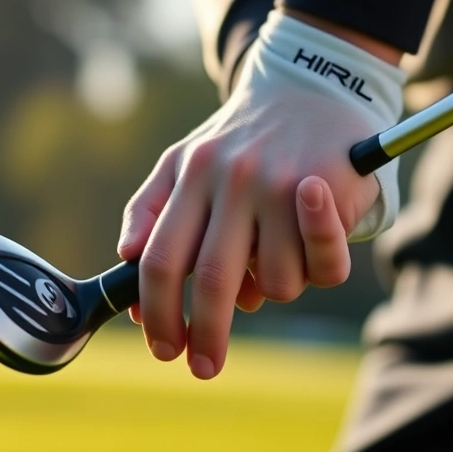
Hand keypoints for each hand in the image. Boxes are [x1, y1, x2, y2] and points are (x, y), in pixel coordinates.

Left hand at [117, 11, 403, 378]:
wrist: (309, 84)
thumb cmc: (242, 136)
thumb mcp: (184, 157)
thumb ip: (149, 205)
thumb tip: (127, 258)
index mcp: (190, 177)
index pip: (160, 259)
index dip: (155, 313)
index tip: (162, 347)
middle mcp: (230, 181)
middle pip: (209, 280)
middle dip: (204, 335)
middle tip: (203, 367)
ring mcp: (278, 185)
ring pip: (272, 283)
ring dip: (272, 289)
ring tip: (277, 253)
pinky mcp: (325, 188)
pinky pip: (319, 266)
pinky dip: (315, 266)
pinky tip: (310, 250)